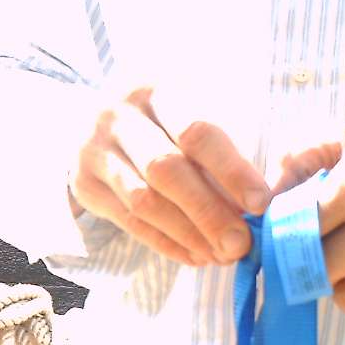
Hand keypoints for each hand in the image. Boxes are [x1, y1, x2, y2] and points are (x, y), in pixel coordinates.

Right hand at [68, 84, 271, 265]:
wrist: (98, 119)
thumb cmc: (165, 116)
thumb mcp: (193, 106)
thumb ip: (226, 143)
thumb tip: (260, 202)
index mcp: (154, 89)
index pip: (194, 131)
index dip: (230, 170)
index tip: (260, 204)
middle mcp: (117, 116)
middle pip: (164, 169)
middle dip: (208, 211)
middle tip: (241, 243)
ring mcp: (93, 151)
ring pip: (143, 201)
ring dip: (187, 234)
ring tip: (221, 255)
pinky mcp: (83, 184)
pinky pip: (128, 222)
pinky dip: (165, 243)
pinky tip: (195, 255)